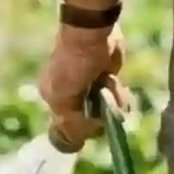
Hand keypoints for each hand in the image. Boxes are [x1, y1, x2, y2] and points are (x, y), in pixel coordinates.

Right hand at [39, 22, 127, 151]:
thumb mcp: (64, 99)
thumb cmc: (72, 66)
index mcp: (54, 99)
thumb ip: (71, 123)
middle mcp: (71, 96)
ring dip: (112, 103)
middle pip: (90, 122)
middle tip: (101, 99)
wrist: (91, 34)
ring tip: (108, 85)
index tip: (92, 122)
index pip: (68, 127)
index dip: (83, 129)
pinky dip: (119, 95)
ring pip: (107, 112)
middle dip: (101, 116)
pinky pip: (117, 100)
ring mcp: (91, 89)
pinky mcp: (107, 81)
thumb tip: (80, 139)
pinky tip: (113, 81)